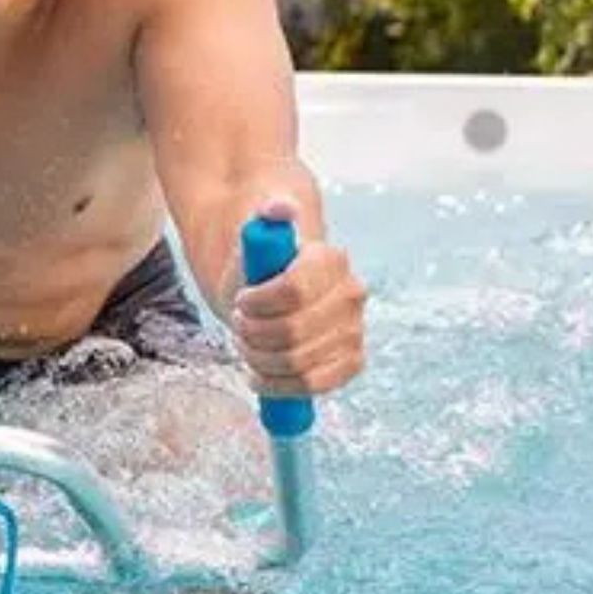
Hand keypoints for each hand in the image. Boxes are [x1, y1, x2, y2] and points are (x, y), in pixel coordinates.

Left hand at [229, 196, 366, 396]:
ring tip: (247, 345)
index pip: (294, 291)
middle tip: (238, 325)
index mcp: (331, 260)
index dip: (258, 303)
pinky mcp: (351, 361)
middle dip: (253, 334)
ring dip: (260, 360)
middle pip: (292, 332)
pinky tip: (260, 374)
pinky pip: (316, 386)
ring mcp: (354, 330)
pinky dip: (281, 386)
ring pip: (299, 363)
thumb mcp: (258, 235)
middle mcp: (352, 295)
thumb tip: (279, 208)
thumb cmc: (262, 263)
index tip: (240, 301)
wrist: (276, 289)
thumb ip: (269, 214)